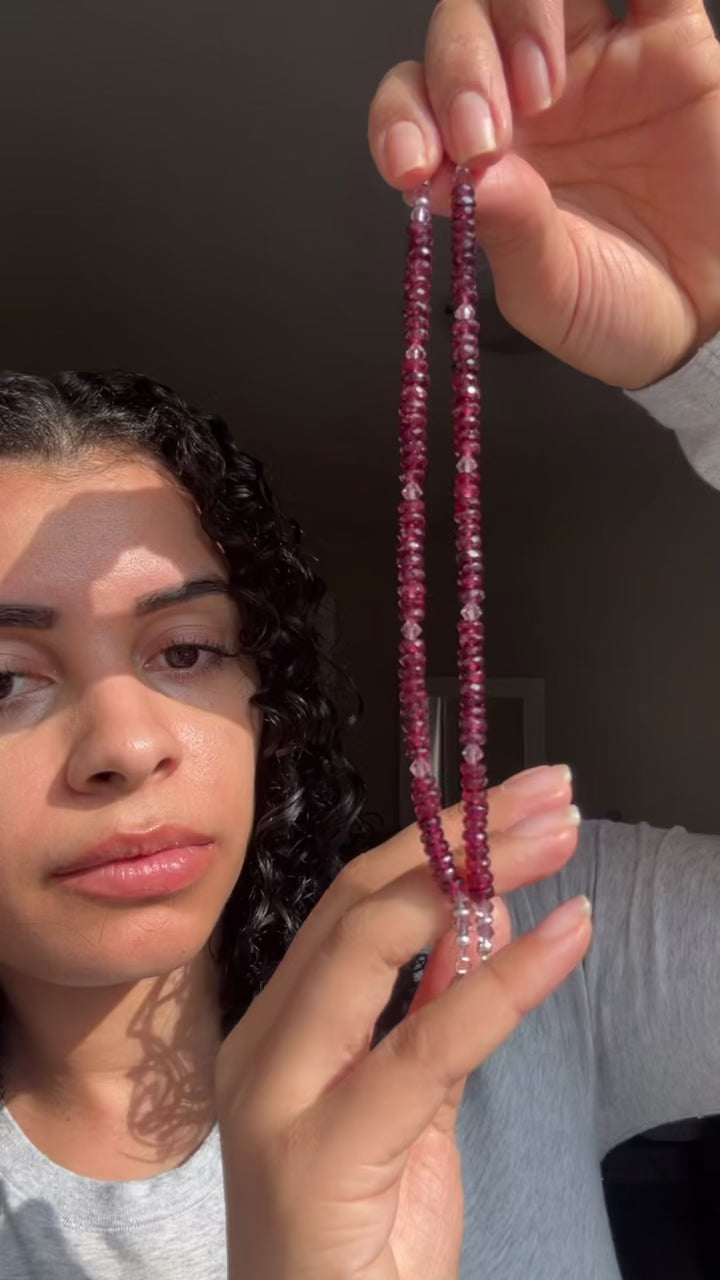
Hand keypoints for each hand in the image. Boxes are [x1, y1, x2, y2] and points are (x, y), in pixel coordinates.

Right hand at [215, 765, 589, 1279]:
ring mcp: (281, 1093)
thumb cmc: (360, 1237)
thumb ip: (433, 1007)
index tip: (514, 802)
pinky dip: (503, 979)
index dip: (433, 841)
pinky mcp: (322, 1149)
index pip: (352, 904)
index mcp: (281, 1026)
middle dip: (458, 837)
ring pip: (374, 944)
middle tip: (549, 796)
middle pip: (360, 903)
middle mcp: (267, 1044)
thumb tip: (481, 908)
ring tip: (559, 835)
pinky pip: (427, 1043)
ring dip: (480, 875)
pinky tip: (564, 937)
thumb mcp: (408, 1106)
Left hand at [368, 0, 719, 388]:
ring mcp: (593, 62)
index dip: (401, 118)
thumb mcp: (554, 294)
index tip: (413, 163)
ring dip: (521, 14)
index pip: (414, 103)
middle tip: (484, 136)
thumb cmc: (619, 308)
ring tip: (542, 90)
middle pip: (463, 29)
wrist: (711, 311)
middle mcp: (523, 100)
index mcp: (480, 159)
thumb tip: (464, 179)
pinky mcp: (668, 40)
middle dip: (459, 71)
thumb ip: (513, 236)